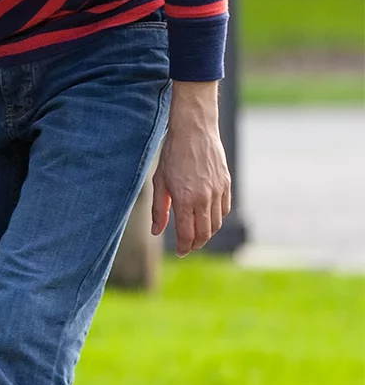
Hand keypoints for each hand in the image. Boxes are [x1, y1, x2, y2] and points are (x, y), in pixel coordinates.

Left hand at [151, 82, 231, 254]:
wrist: (194, 131)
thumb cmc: (172, 155)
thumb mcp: (159, 183)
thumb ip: (159, 210)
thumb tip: (157, 231)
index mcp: (186, 200)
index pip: (187, 234)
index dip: (184, 247)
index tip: (180, 252)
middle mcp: (205, 198)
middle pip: (204, 232)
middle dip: (196, 244)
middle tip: (188, 247)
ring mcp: (218, 191)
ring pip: (217, 223)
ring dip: (207, 233)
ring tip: (197, 236)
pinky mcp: (226, 184)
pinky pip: (225, 209)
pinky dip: (217, 219)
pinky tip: (208, 219)